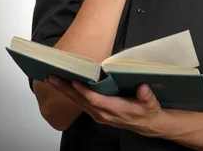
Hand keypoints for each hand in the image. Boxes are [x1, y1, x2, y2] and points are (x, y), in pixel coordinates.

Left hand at [45, 76, 164, 136]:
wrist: (147, 124)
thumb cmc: (147, 111)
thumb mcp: (151, 103)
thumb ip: (146, 96)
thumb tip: (143, 89)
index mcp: (115, 109)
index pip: (95, 100)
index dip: (84, 91)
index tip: (74, 81)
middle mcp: (103, 114)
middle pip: (81, 101)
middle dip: (65, 89)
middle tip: (52, 77)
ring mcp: (98, 115)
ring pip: (78, 102)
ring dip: (64, 91)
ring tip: (52, 79)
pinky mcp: (97, 113)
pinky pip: (80, 103)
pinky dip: (70, 94)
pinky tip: (63, 86)